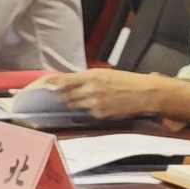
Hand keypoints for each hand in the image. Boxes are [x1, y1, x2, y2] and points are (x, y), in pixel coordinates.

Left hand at [40, 68, 183, 123]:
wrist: (144, 94)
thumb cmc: (127, 81)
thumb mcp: (106, 73)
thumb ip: (88, 77)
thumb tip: (72, 81)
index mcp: (92, 76)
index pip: (65, 80)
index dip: (53, 82)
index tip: (46, 83)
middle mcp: (91, 89)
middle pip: (66, 95)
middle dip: (61, 95)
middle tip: (58, 94)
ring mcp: (95, 104)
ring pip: (75, 105)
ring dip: (73, 103)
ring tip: (76, 99)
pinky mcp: (100, 114)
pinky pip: (87, 113)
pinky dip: (87, 110)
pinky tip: (92, 106)